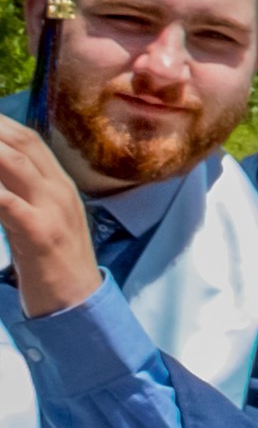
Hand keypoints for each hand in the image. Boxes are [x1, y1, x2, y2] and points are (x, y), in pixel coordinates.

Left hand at [0, 114, 99, 316]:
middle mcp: (60, 191)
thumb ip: (21, 193)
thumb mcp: (42, 218)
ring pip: (16, 164)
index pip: (28, 139)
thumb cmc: (54, 264)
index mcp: (60, 185)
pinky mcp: (41, 234)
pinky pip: (8, 202)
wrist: (79, 304)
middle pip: (22, 142)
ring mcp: (54, 211)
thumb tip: (2, 175)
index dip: (0, 122)